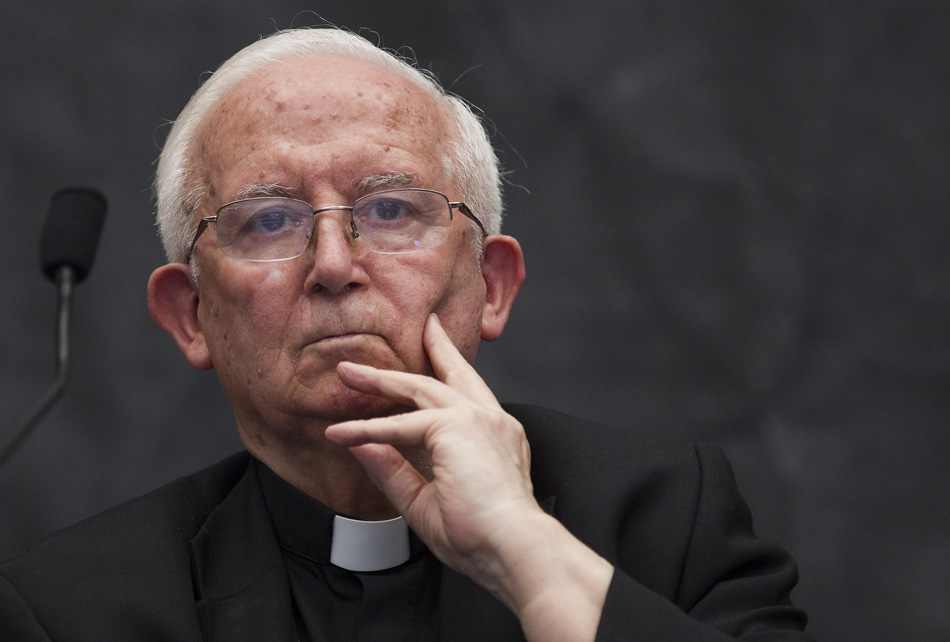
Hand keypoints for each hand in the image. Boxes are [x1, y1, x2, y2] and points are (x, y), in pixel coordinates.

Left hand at [325, 313, 611, 640]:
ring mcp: (478, 418)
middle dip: (431, 348)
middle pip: (452, 373)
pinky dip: (370, 428)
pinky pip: (403, 424)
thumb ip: (396, 472)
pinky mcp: (458, 426)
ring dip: (381, 380)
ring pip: (421, 388)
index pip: (468, 394)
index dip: (450, 371)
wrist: (514, 549)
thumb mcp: (426, 502)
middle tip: (418, 326)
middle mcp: (492, 420)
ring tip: (348, 373)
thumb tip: (363, 448)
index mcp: (496, 437)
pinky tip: (342, 433)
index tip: (438, 354)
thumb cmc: (483, 538)